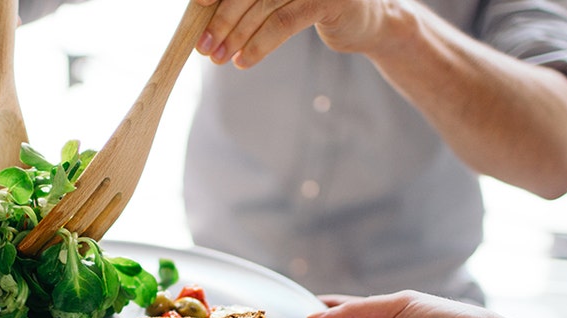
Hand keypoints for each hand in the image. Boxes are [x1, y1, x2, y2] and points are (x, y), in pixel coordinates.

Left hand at [194, 0, 399, 67]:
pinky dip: (260, 44)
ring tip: (218, 58)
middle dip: (223, 17)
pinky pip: (284, 23)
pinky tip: (243, 62)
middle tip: (204, 45)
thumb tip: (205, 15)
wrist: (368, 22)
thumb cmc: (314, 7)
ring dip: (237, 35)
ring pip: (264, 6)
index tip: (198, 6)